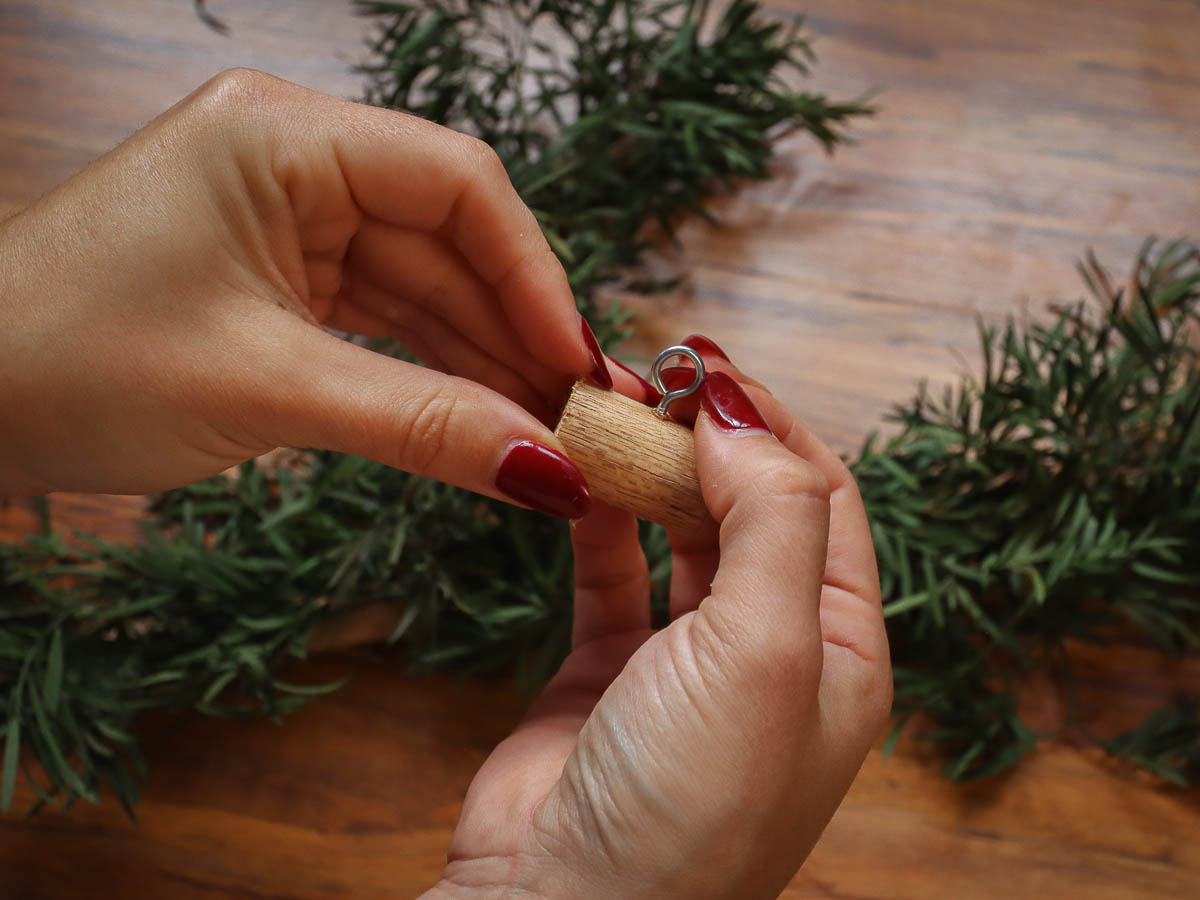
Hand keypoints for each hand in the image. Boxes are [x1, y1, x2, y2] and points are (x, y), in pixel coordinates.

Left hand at [0, 69, 617, 516]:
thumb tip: (550, 472)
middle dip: (516, 332)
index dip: (534, 275)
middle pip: (450, 240)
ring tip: (548, 436)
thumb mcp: (269, 388)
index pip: (457, 184)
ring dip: (482, 360)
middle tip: (582, 420)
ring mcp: (285, 220)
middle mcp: (293, 161)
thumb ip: (424, 424)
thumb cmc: (72, 362)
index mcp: (282, 136)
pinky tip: (481, 421)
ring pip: (422, 286)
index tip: (577, 367)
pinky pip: (380, 318)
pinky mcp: (276, 278)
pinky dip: (430, 371)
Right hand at [431, 348, 891, 898]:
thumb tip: (740, 415)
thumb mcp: (767, 650)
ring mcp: (687, 661)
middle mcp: (772, 651)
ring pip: (679, 531)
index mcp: (840, 650)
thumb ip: (772, 518)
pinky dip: (597, 519)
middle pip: (748, 505)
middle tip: (648, 372)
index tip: (704, 365)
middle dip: (704, 436)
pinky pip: (610, 572)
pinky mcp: (607, 669)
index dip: (770, 422)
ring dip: (650, 467)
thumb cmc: (690, 804)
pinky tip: (579, 473)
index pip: (821, 498)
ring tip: (609, 403)